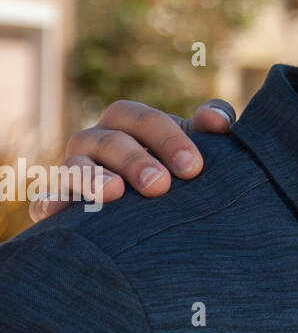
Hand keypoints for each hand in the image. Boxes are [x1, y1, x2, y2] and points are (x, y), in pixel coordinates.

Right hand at [30, 99, 235, 221]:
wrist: (152, 202)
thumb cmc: (176, 164)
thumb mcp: (194, 142)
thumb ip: (212, 124)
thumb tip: (218, 120)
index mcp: (127, 121)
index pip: (144, 120)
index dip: (168, 139)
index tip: (193, 167)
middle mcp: (96, 140)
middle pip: (110, 142)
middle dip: (136, 161)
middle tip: (160, 186)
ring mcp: (73, 169)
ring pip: (75, 167)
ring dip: (93, 179)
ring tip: (113, 193)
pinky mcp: (57, 201)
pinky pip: (45, 199)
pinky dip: (50, 203)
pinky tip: (59, 212)